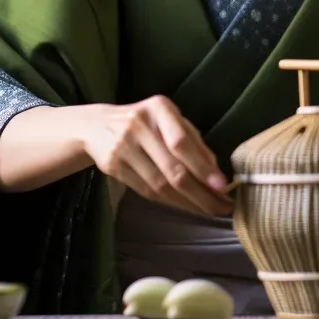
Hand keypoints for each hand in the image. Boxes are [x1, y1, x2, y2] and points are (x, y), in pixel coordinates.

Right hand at [78, 96, 232, 216]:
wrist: (96, 125)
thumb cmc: (145, 122)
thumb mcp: (168, 120)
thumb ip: (193, 140)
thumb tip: (216, 171)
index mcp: (159, 108)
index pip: (182, 142)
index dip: (202, 167)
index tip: (222, 186)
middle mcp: (139, 125)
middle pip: (172, 168)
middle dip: (200, 193)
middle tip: (221, 207)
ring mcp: (123, 147)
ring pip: (159, 184)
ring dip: (187, 202)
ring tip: (207, 210)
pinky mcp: (112, 167)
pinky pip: (146, 191)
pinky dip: (169, 201)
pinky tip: (184, 205)